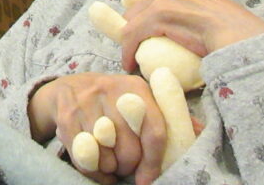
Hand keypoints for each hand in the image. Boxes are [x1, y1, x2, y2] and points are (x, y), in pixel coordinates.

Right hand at [29, 73, 166, 184]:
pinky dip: (92, 170)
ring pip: (106, 157)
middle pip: (129, 150)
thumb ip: (166, 115)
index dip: (154, 162)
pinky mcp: (68, 117)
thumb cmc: (110, 100)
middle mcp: (111, 90)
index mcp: (136, 87)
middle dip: (128, 166)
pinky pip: (84, 159)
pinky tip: (95, 163)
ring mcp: (87, 103)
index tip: (148, 180)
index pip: (154, 131)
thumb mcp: (137, 98)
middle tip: (124, 164)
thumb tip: (199, 131)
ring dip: (109, 167)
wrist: (65, 89)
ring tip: (108, 158)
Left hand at [120, 0, 263, 72]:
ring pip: (131, 22)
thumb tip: (176, 21)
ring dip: (129, 43)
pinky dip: (128, 51)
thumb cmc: (232, 32)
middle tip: (136, 52)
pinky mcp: (158, 15)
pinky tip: (130, 64)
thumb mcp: (205, 12)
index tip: (140, 38)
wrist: (242, 38)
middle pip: (135, 10)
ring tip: (133, 61)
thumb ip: (188, 9)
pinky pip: (132, 34)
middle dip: (132, 31)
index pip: (147, 0)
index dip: (140, 20)